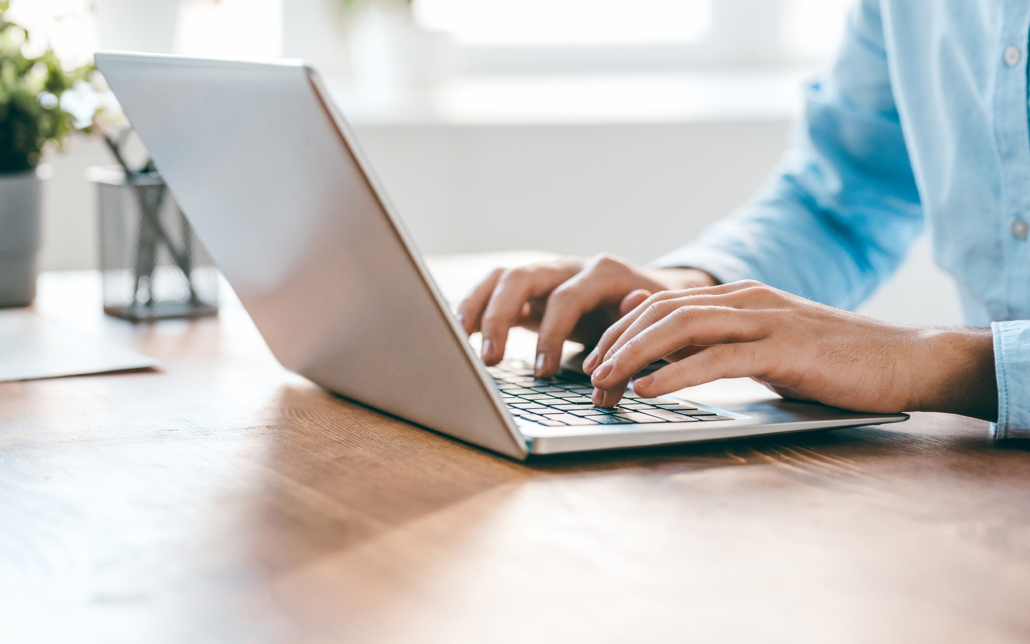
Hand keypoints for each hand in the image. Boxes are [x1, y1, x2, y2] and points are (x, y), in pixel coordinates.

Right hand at [456, 254, 716, 376]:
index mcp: (603, 272)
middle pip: (522, 277)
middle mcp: (570, 267)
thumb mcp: (653, 328)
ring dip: (477, 307)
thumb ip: (634, 343)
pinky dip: (476, 307)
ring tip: (459, 339)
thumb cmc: (654, 316)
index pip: (566, 298)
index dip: (551, 335)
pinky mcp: (533, 291)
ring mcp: (548, 276)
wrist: (659, 294)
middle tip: (490, 359)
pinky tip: (459, 332)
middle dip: (500, 317)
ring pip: (502, 277)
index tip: (543, 372)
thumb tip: (616, 361)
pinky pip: (496, 290)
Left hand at [583, 280, 997, 420]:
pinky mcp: (784, 349)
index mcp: (739, 298)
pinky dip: (675, 374)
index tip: (594, 360)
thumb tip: (658, 334)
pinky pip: (717, 359)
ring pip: (682, 327)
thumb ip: (715, 338)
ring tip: (604, 381)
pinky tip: (648, 390)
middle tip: (588, 375)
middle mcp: (746, 300)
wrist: (904, 359)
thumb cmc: (833, 361)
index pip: (661, 304)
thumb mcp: (764, 345)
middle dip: (617, 342)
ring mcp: (766, 320)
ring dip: (634, 355)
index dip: (620, 330)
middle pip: (662, 311)